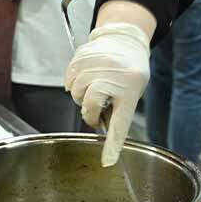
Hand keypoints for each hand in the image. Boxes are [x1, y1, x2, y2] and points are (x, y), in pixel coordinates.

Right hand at [63, 22, 149, 165]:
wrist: (124, 41)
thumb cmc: (129, 72)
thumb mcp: (132, 92)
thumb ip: (117, 111)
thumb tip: (102, 130)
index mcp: (130, 89)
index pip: (121, 122)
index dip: (113, 144)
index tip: (107, 161)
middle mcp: (113, 76)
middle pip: (90, 105)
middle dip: (90, 111)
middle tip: (97, 109)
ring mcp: (96, 64)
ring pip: (76, 93)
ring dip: (81, 95)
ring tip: (93, 87)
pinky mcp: (82, 57)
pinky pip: (69, 80)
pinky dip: (73, 82)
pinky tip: (85, 77)